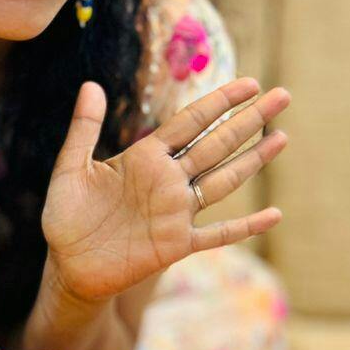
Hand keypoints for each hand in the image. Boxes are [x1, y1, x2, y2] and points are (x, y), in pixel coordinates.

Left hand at [41, 76, 289, 302]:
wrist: (69, 267)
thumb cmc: (66, 217)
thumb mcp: (69, 170)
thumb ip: (83, 129)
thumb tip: (91, 85)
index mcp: (145, 157)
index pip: (191, 122)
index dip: (220, 102)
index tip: (249, 83)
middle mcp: (168, 180)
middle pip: (217, 144)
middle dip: (249, 120)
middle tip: (282, 95)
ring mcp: (176, 212)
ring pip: (224, 180)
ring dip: (253, 160)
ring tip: (282, 137)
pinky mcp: (177, 244)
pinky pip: (218, 233)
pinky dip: (246, 226)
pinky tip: (274, 216)